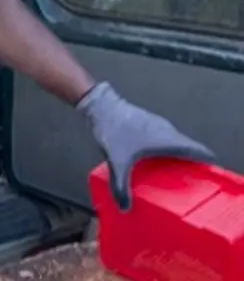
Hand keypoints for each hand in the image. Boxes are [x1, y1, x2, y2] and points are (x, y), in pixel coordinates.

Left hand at [77, 81, 214, 210]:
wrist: (100, 105)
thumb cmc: (114, 130)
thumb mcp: (117, 161)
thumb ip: (120, 185)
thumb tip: (124, 208)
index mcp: (169, 140)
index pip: (199, 151)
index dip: (208, 163)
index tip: (213, 178)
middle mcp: (169, 132)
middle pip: (189, 149)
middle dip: (194, 165)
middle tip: (193, 184)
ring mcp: (159, 126)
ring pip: (177, 144)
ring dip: (180, 157)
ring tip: (177, 176)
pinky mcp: (149, 124)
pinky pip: (166, 139)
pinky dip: (167, 151)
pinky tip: (157, 162)